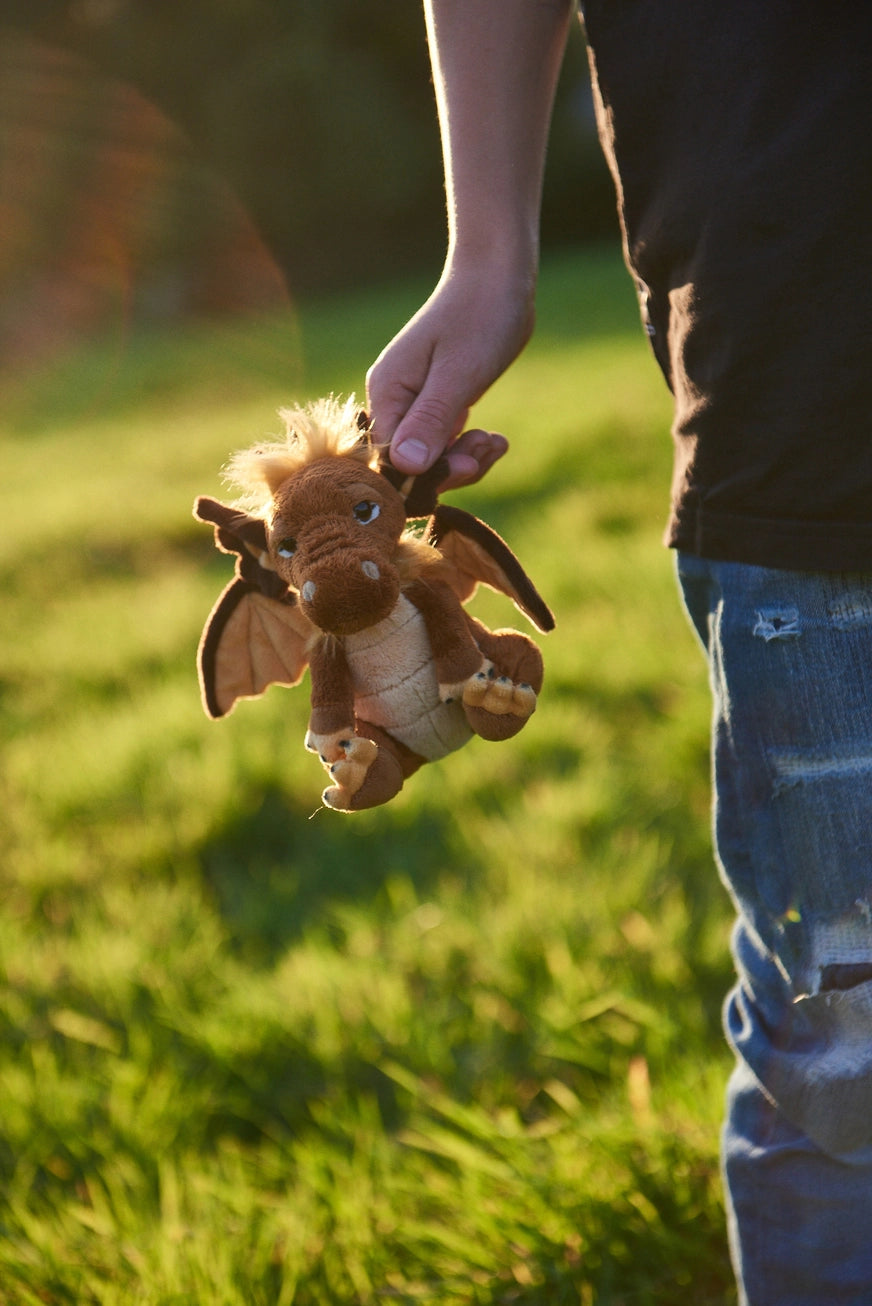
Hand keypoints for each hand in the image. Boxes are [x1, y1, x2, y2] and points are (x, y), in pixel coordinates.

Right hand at [365, 257, 535, 488]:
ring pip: (431, 458)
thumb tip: (406, 466)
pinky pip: (445, 442)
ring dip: (465, 459)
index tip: (467, 466)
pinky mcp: (434, 403)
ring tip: (495, 442)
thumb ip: (431, 419)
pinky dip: (470, 447)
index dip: (425, 476)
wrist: (497, 276)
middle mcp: (392, 401)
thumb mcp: (459, 373)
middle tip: (487, 448)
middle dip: (450, 468)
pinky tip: (496, 440)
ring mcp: (413, 403)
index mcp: (387, 392)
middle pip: (409, 465)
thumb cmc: (480, 316)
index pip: (389, 459)